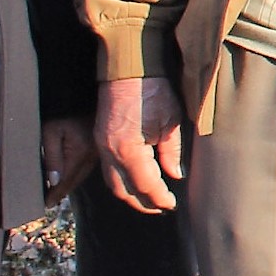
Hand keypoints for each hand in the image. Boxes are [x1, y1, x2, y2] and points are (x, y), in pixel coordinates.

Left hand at [41, 118, 96, 206]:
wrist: (89, 104)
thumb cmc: (66, 115)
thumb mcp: (52, 132)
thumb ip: (52, 157)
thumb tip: (53, 181)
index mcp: (79, 156)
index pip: (65, 182)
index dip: (55, 194)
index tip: (46, 205)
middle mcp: (89, 160)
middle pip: (73, 183)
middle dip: (60, 194)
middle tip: (48, 203)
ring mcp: (95, 157)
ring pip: (79, 178)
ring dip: (67, 187)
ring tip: (55, 195)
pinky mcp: (96, 153)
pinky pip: (84, 171)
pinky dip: (74, 178)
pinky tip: (66, 180)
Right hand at [97, 76, 187, 212]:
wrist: (127, 69)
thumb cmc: (152, 90)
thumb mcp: (170, 121)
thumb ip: (171, 152)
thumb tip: (176, 175)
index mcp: (128, 149)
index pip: (145, 185)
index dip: (159, 198)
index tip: (172, 204)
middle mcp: (109, 151)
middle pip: (123, 191)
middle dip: (143, 203)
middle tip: (162, 207)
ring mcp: (101, 146)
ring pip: (112, 183)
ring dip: (130, 195)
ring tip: (150, 199)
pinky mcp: (99, 139)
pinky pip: (107, 170)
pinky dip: (121, 181)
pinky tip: (135, 181)